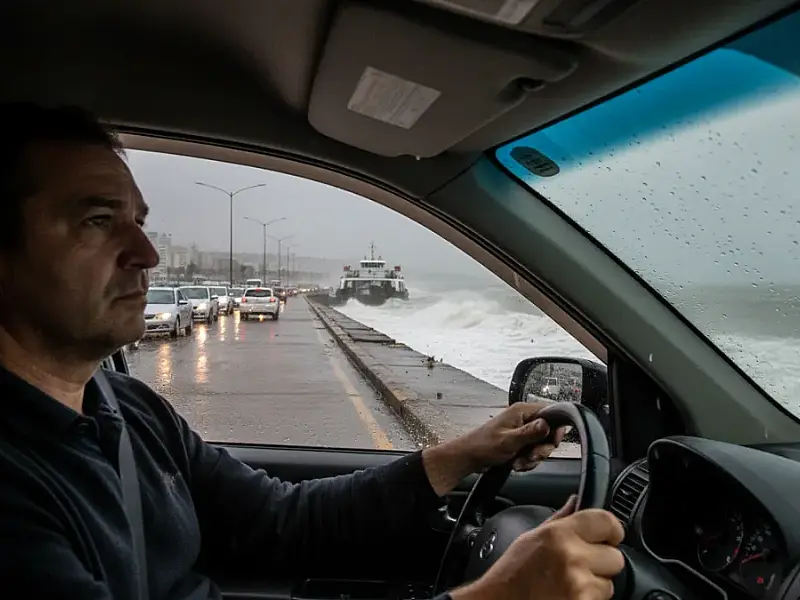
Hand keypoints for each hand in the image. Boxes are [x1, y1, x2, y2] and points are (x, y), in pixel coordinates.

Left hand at [422, 403, 566, 495]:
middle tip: (531, 456)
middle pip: (549, 433)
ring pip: (541, 445)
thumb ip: (530, 433)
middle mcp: (523, 419)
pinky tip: (516, 464)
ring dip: (532, 458)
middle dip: (541, 449)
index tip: (552, 442)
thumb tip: (547, 425)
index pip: (551, 413)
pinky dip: (527, 461)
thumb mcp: (509, 440)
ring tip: (518, 462)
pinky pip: (533, 452)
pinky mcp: (519, 442)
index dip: (555, 429)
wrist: (469, 457)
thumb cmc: (482, 446)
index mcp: (521, 411)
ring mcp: (521, 431)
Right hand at [452, 496, 625, 599]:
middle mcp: (572, 557)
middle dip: (602, 562)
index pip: (607, 521)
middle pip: (616, 557)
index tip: (608, 535)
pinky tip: (567, 596)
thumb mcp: (531, 537)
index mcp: (559, 533)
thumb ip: (560, 519)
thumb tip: (577, 501)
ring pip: (609, 583)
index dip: (611, 530)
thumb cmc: (512, 574)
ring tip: (568, 584)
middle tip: (579, 566)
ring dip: (595, 585)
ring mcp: (579, 585)